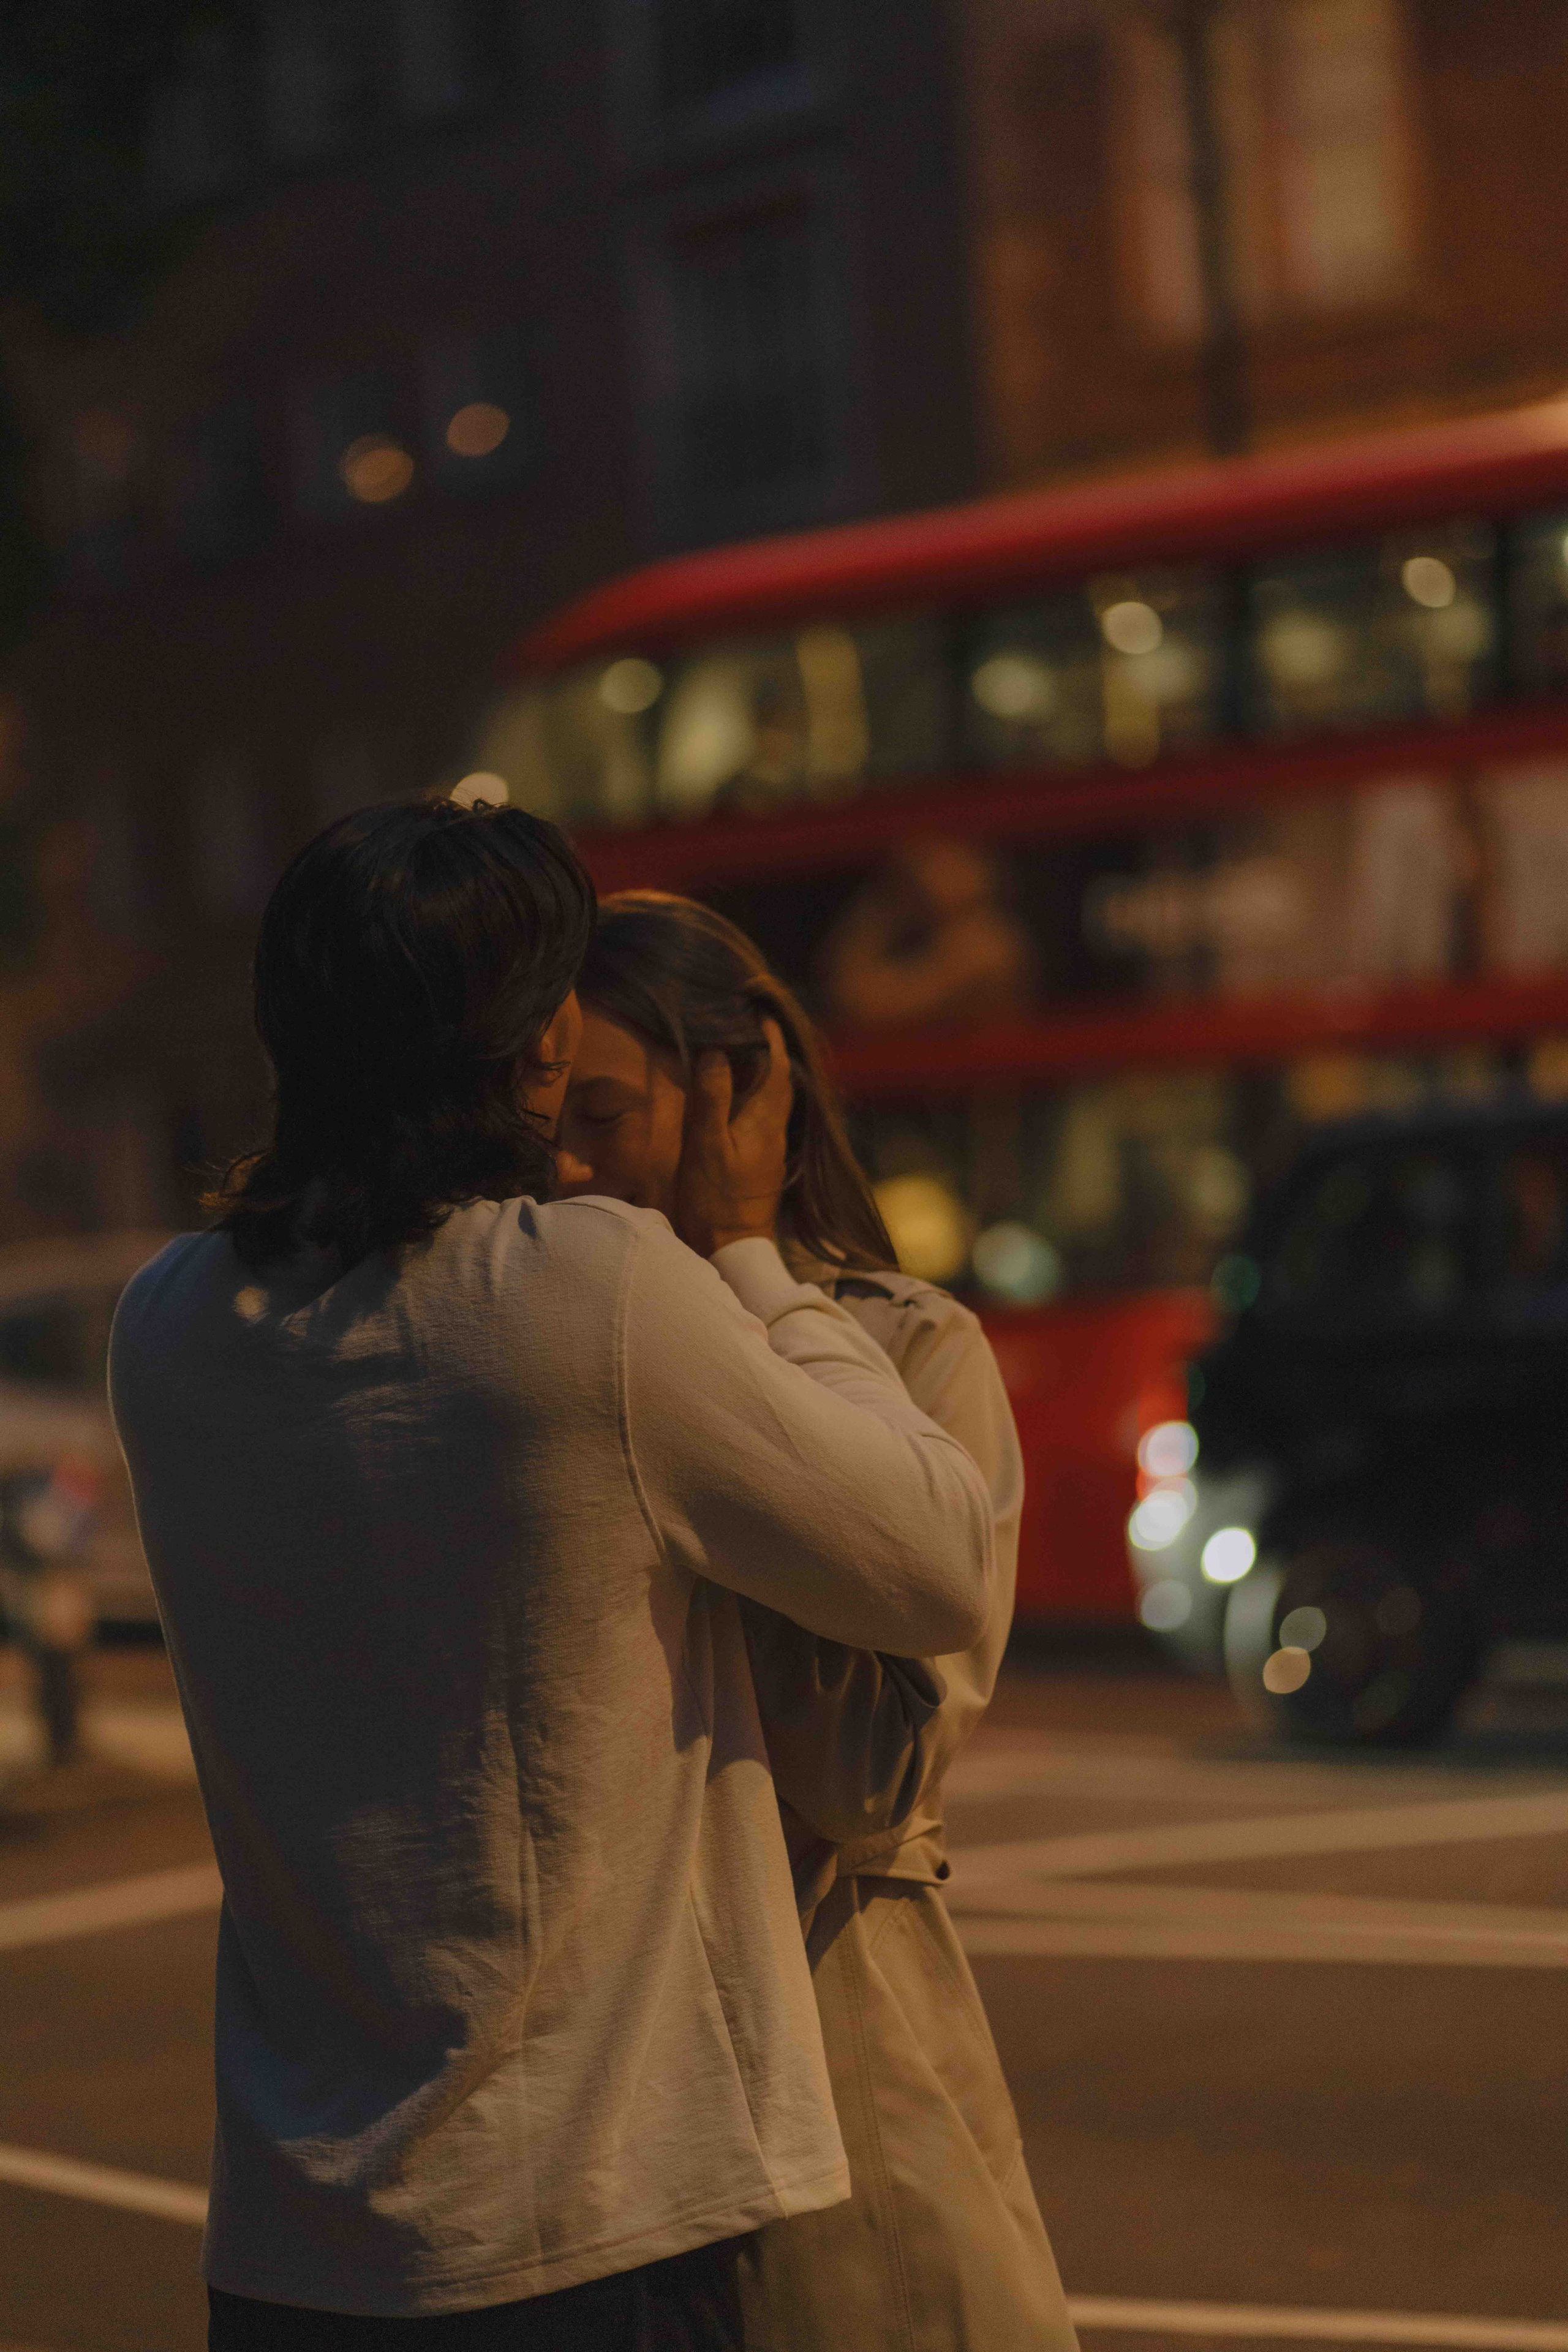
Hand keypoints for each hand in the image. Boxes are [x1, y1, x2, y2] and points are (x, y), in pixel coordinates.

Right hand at [674, 1019, 791, 1256]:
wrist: (733, 1251)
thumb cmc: (716, 1200)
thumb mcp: (707, 1146)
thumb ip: (713, 1097)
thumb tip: (717, 1050)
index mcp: (766, 1120)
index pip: (776, 1066)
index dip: (769, 1037)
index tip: (758, 1011)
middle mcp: (776, 1131)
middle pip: (778, 1079)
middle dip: (766, 1049)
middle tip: (745, 1024)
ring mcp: (771, 1149)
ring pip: (772, 1098)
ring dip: (760, 1072)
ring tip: (737, 1051)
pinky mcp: (762, 1163)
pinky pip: (763, 1115)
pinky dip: (752, 1095)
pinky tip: (733, 1095)